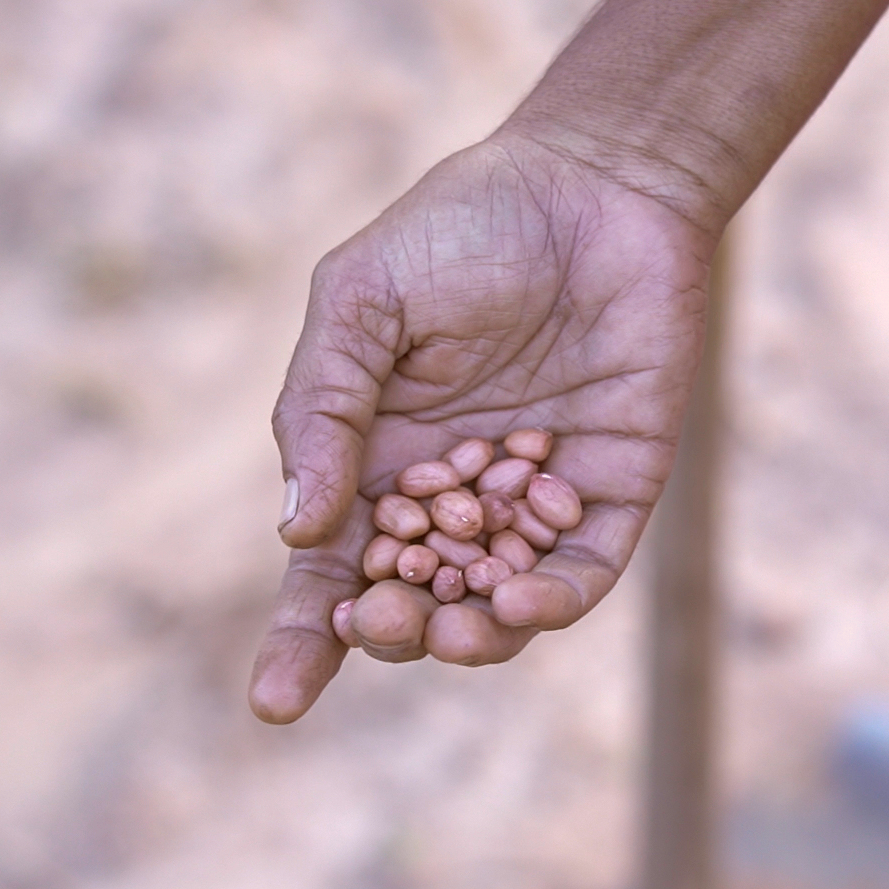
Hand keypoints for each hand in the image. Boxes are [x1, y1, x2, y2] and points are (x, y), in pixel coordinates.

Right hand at [250, 132, 714, 723]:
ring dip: (472, 635)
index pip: (332, 572)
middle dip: (393, 629)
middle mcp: (454, 495)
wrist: (595, 184)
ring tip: (454, 627)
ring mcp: (534, 500)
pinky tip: (523, 600)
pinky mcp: (612, 491)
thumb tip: (297, 531)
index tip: (276, 704)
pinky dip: (552, 601)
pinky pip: (581, 573)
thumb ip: (323, 411)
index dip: (304, 640)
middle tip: (385, 618)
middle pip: (413, 601)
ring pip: (497, 607)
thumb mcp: (362, 303)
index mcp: (378, 458)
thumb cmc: (463, 228)